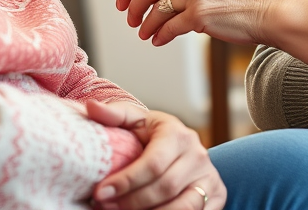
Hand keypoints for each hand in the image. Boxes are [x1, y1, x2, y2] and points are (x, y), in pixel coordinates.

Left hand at [88, 100, 224, 209]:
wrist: (183, 148)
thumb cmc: (153, 135)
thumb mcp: (136, 121)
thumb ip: (114, 115)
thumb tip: (91, 107)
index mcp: (178, 134)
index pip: (153, 163)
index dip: (126, 181)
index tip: (100, 193)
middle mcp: (198, 155)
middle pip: (165, 187)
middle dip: (132, 202)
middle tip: (105, 207)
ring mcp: (210, 178)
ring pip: (183, 207)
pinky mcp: (216, 197)